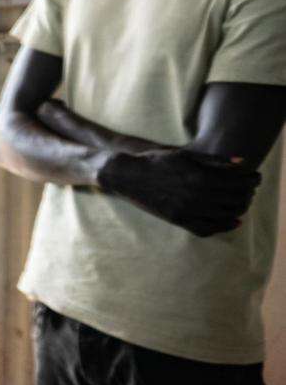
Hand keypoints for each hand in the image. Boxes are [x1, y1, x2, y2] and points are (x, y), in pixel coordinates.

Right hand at [98, 148, 261, 236]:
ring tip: (242, 202)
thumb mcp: (185, 155)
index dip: (251, 180)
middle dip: (248, 194)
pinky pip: (207, 229)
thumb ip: (214, 160)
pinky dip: (223, 227)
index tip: (255, 177)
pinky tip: (232, 221)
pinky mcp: (177, 220)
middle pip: (235, 200)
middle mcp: (195, 196)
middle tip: (250, 190)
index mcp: (200, 177)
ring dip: (239, 209)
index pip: (238, 182)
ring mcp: (186, 210)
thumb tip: (241, 162)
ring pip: (225, 216)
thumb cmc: (157, 161)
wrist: (127, 176)